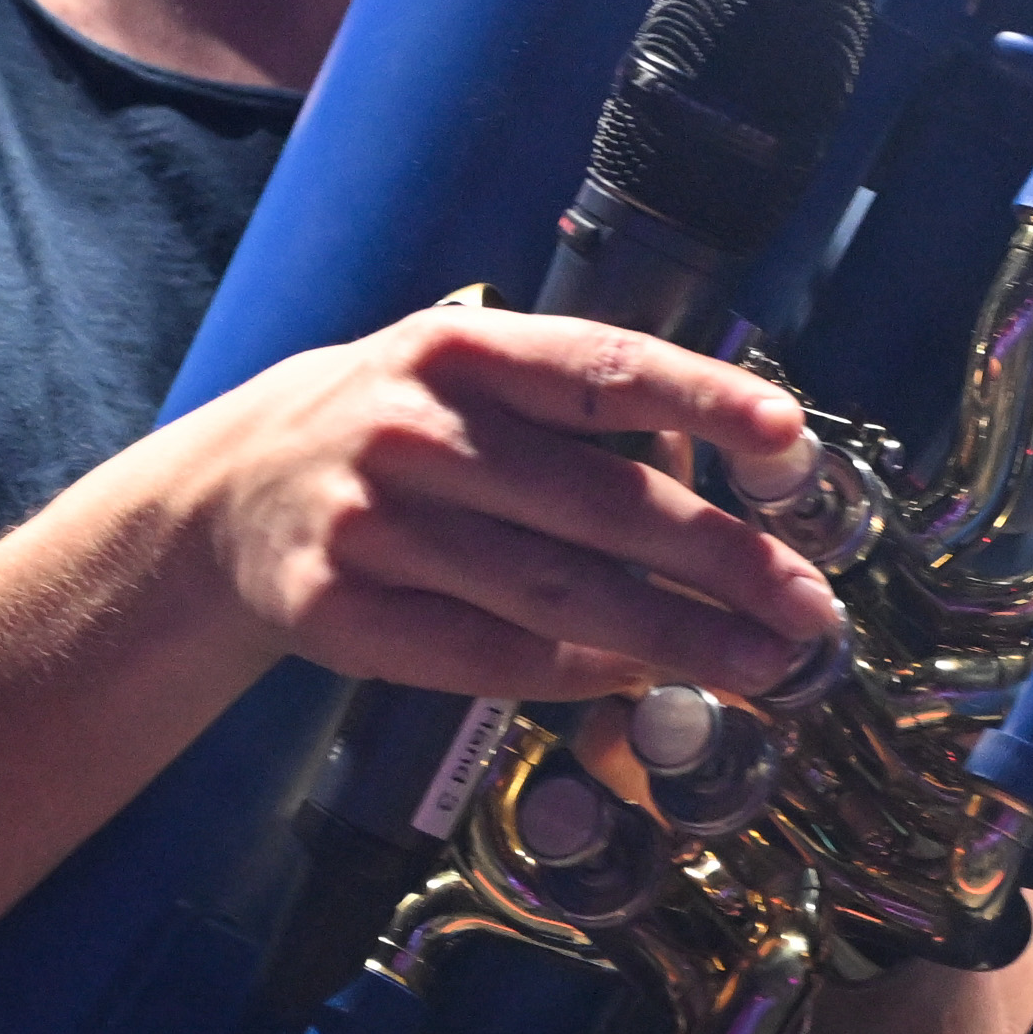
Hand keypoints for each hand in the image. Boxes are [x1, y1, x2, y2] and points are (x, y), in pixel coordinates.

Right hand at [177, 303, 849, 702]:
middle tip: (807, 605)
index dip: (701, 399)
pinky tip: (638, 682)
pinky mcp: (335, 609)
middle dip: (720, 562)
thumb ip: (576, 410)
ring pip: (551, 594)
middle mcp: (413, 429)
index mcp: (460, 351)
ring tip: (758, 661)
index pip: (601, 369)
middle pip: (597, 504)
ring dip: (671, 637)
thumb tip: (729, 478)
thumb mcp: (463, 375)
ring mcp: (369, 523)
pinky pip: (481, 656)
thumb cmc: (394, 431)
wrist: (225, 499)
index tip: (786, 436)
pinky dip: (572, 676)